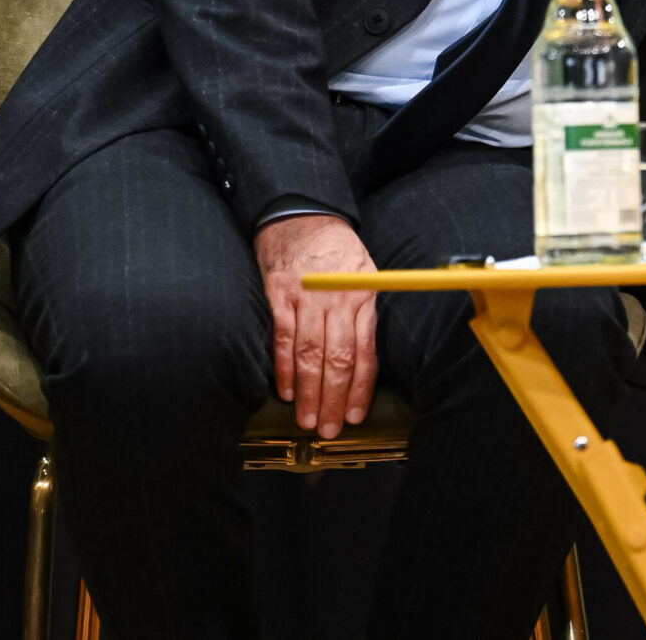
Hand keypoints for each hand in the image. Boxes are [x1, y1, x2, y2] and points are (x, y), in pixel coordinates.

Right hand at [256, 213, 378, 437]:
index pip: (365, 353)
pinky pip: (282, 338)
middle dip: (334, 399)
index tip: (356, 416)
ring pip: (309, 354)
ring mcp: (307, 297)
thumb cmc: (338, 250)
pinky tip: (286, 391)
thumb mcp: (366, 274)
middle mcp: (338, 300)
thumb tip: (365, 359)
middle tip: (329, 430)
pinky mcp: (280, 295)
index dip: (360, 388)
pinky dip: (282, 368)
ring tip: (308, 420)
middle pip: (337, 359)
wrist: (303, 214)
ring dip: (309, 392)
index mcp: (364, 297)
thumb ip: (365, 313)